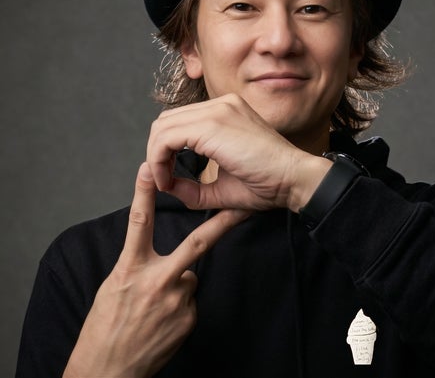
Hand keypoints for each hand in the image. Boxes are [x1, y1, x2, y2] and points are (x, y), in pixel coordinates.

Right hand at [63, 163, 248, 377]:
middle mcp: (158, 281)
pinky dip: (178, 306)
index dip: (144, 192)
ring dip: (177, 285)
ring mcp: (177, 302)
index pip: (139, 222)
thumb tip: (160, 260)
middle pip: (196, 244)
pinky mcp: (188, 319)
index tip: (147, 166)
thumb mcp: (114, 288)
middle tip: (241, 207)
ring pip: (189, 277)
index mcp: (131, 269)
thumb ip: (139, 266)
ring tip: (155, 308)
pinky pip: (189, 301)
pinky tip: (162, 324)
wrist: (108, 373)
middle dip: (222, 224)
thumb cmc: (104, 328)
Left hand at [146, 93, 331, 211]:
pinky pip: (167, 138)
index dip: (165, 149)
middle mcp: (221, 104)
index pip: (180, 121)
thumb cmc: (266, 184)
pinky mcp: (212, 125)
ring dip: (156, 157)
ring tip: (165, 182)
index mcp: (226, 110)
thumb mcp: (221, 186)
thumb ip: (193, 187)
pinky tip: (167, 180)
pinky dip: (159, 160)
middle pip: (167, 120)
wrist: (294, 179)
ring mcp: (217, 110)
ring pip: (163, 126)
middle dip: (157, 151)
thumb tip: (166, 186)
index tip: (169, 178)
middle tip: (163, 179)